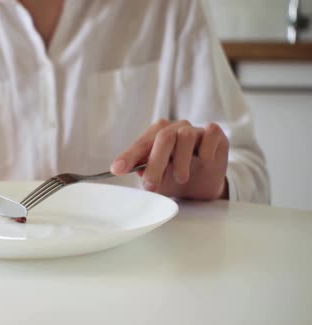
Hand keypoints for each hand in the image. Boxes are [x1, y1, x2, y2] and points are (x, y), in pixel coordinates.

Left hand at [110, 119, 228, 199]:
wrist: (203, 186)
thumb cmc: (175, 178)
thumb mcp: (157, 179)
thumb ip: (145, 172)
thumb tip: (132, 170)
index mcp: (156, 136)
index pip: (141, 144)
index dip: (129, 156)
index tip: (117, 170)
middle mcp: (174, 129)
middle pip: (163, 138)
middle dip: (155, 163)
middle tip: (151, 185)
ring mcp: (195, 130)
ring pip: (186, 136)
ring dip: (181, 161)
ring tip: (181, 179)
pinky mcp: (215, 134)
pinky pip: (210, 133)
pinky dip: (206, 149)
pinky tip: (204, 161)